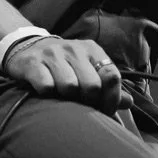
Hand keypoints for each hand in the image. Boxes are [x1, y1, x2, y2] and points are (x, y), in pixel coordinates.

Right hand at [3, 37, 134, 114]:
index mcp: (92, 50)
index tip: (105, 110)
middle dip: (88, 101)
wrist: (27, 47)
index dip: (111, 98)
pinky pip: (46, 86)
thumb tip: (129, 102)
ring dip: (66, 98)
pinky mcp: (33, 62)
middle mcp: (74, 48)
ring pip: (69, 86)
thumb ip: (107, 85)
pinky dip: (47, 94)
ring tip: (62, 96)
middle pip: (92, 85)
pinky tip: (46, 92)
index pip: (111, 75)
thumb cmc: (64, 64)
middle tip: (81, 105)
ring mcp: (53, 54)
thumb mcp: (87, 68)